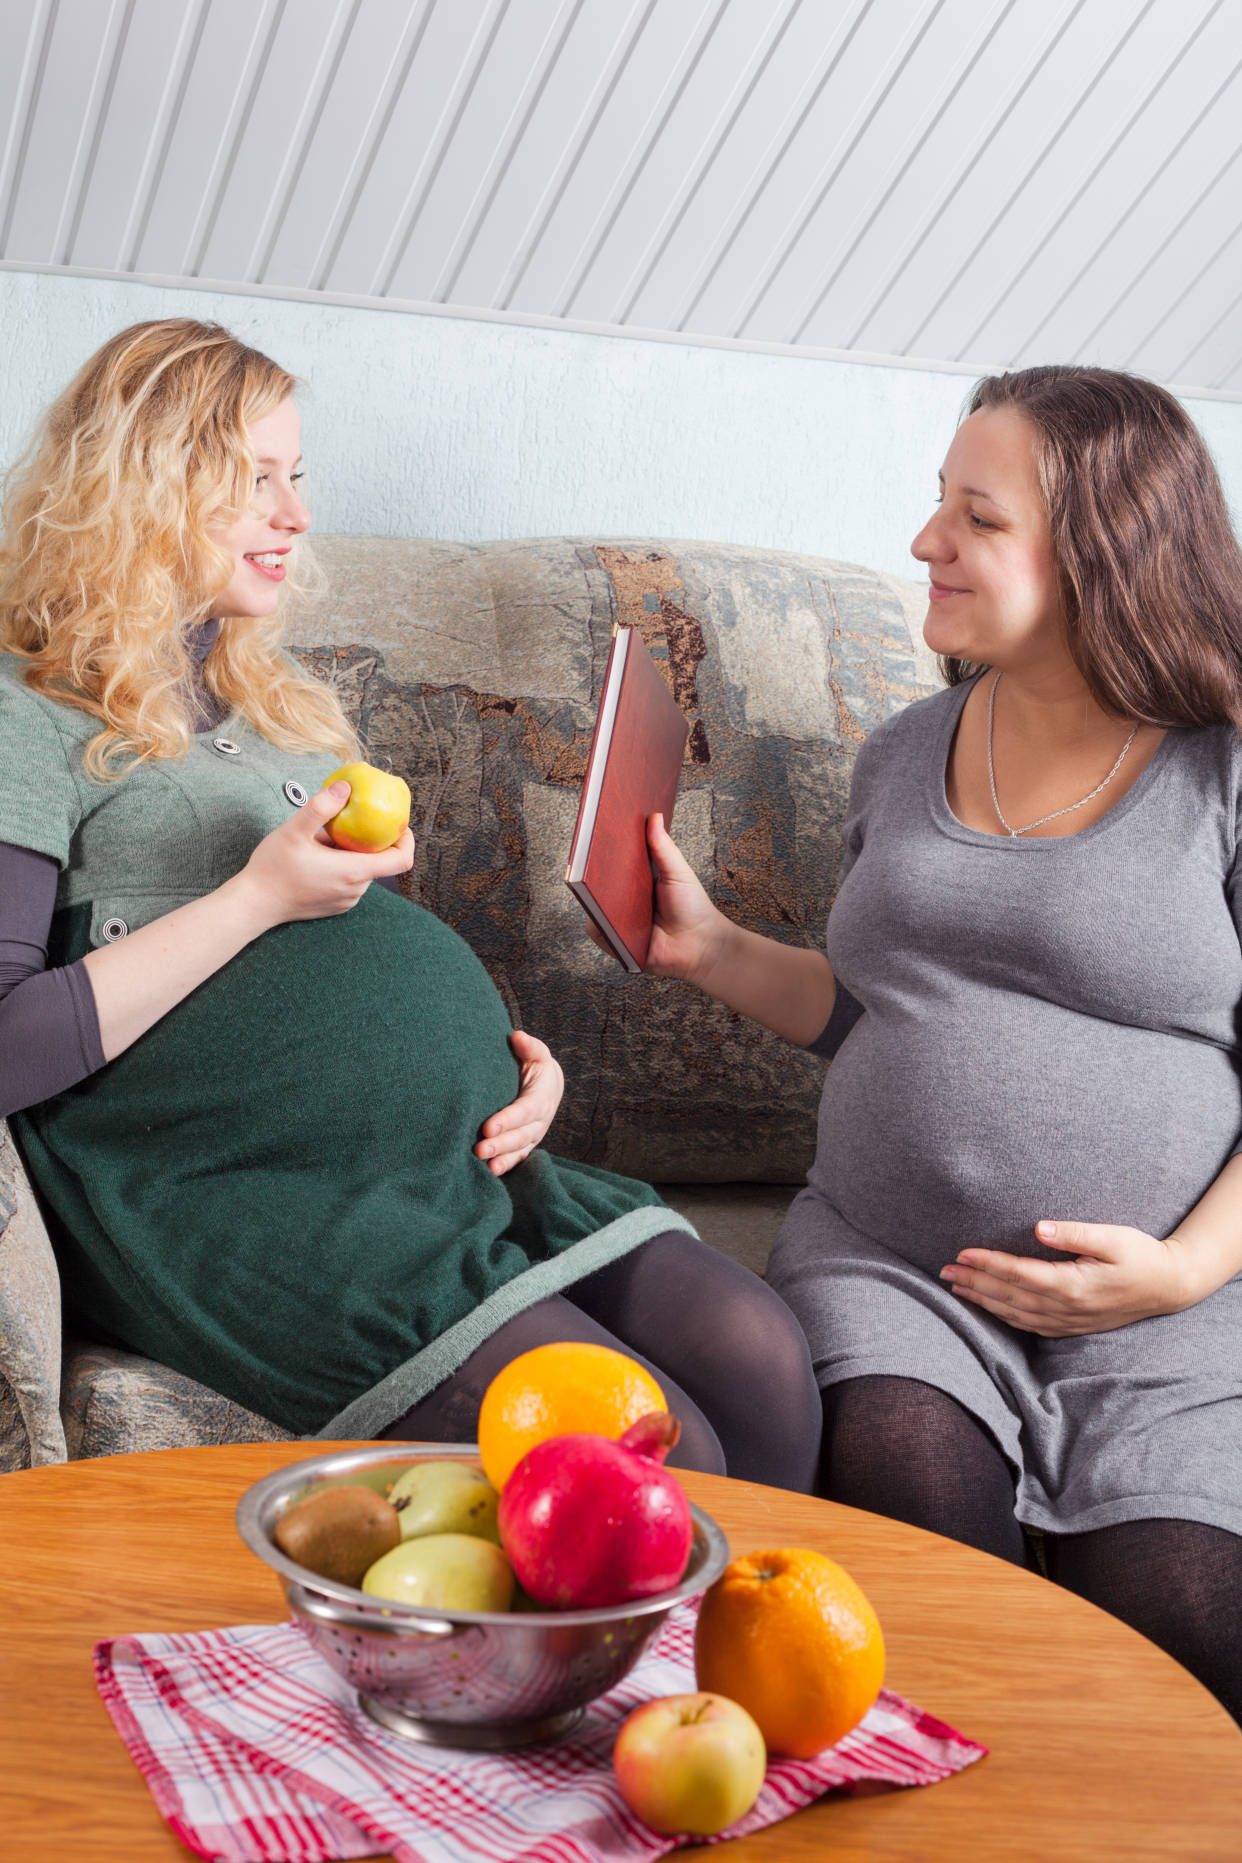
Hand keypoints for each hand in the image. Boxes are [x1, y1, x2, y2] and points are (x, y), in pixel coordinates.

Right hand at [237, 780, 414, 927]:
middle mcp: (356, 890)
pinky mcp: (337, 906)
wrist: (254, 904)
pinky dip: (340, 867)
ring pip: (361, 870)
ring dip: (350, 854)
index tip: (397, 822)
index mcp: (354, 872)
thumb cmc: (272, 868)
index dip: (406, 840)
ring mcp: (347, 901)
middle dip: (364, 840)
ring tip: (319, 845)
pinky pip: (349, 882)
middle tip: (338, 826)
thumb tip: (345, 786)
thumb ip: (320, 807)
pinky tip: (314, 860)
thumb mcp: (293, 831)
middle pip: (378, 861)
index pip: (402, 860)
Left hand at [474, 1030, 563, 1174]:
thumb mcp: (536, 1053)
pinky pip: (518, 1157)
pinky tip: (490, 1172)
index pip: (524, 1111)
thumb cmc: (535, 1065)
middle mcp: (540, 1120)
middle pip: (521, 1134)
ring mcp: (534, 1134)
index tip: (487, 1127)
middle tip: (479, 1149)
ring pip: (519, 1149)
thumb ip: (529, 1046)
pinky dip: (506, 1165)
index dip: (507, 1120)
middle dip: (501, 1144)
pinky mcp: (526, 1143)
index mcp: (542, 1097)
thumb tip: (518, 1037)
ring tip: (485, 1165)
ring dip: (502, 1158)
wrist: (548, 1083)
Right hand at [584, 813, 724, 980]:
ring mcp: (615, 919)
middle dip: (593, 865)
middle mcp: (621, 898)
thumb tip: (654, 816)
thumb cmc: (692, 908)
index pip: (613, 860)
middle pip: (598, 880)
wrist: (700, 945)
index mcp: (634, 879)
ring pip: (592, 903)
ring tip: (592, 877)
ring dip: (591, 892)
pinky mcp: (614, 941)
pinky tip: (600, 909)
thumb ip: (664, 847)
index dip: (606, 845)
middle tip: (591, 848)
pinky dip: (597, 921)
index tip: (600, 825)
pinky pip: (596, 929)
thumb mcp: (678, 872)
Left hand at [939, 1220, 1197, 1336]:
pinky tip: (989, 1308)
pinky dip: (1005, 1317)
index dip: (988, 1264)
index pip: (1020, 1274)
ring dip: (983, 1301)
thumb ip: (1074, 1233)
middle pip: (1010, 1296)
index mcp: (1074, 1285)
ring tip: (955, 1289)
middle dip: (974, 1284)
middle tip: (943, 1272)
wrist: (1169, 1286)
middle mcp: (1067, 1308)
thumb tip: (1038, 1227)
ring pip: (1016, 1314)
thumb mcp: (1113, 1238)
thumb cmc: (1141, 1255)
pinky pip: (1030, 1325)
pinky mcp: (1072, 1326)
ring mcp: (1069, 1321)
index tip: (961, 1253)